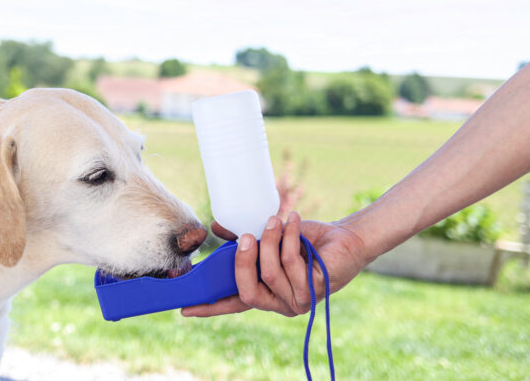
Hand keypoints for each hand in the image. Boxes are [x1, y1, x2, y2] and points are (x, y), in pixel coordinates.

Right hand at [181, 212, 370, 317]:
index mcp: (266, 292)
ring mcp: (298, 299)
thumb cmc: (305, 240)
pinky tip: (295, 222)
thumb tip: (215, 227)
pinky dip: (290, 237)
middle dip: (243, 260)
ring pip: (269, 272)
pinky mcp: (315, 290)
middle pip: (248, 291)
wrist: (344, 238)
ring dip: (272, 239)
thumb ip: (243, 238)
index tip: (185, 309)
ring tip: (278, 219)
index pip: (233, 304)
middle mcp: (280, 302)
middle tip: (246, 235)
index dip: (209, 308)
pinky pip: (291, 263)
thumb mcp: (269, 237)